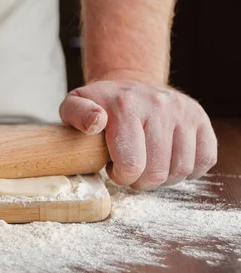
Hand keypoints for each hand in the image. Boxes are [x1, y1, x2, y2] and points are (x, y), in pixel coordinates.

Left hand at [59, 77, 216, 189]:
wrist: (129, 84)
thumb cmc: (99, 104)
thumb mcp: (74, 104)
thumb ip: (76, 114)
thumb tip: (95, 123)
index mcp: (126, 106)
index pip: (132, 165)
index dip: (122, 178)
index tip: (113, 169)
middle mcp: (160, 106)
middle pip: (157, 172)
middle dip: (140, 182)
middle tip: (130, 171)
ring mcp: (183, 111)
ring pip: (182, 169)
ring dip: (163, 179)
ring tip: (147, 166)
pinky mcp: (200, 118)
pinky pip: (205, 159)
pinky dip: (188, 171)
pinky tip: (168, 163)